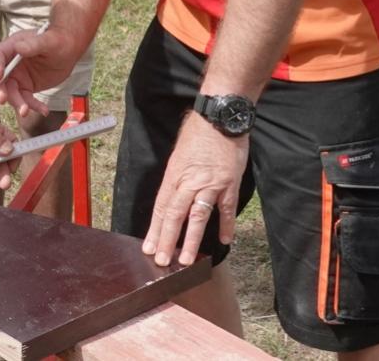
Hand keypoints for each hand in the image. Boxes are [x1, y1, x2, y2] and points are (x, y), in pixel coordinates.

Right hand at [0, 27, 79, 118]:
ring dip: (16, 103)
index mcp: (12, 46)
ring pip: (11, 93)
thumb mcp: (47, 41)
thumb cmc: (57, 40)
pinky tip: (43, 110)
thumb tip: (19, 48)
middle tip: (3, 100)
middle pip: (0, 78)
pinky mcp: (27, 87)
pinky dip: (33, 106)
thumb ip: (33, 45)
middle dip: (0, 90)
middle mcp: (11, 63)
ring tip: (25, 111)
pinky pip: (26, 99)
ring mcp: (18, 77)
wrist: (69, 50)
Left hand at [142, 114, 248, 265]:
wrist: (218, 118)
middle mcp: (189, 182)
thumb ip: (176, 180)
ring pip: (198, 216)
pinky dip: (226, 225)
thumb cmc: (197, 135)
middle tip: (162, 260)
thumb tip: (171, 201)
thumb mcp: (178, 157)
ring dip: (192, 240)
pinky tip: (224, 240)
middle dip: (168, 240)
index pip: (161, 207)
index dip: (154, 229)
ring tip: (188, 260)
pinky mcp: (229, 184)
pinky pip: (226, 208)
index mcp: (174, 176)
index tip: (149, 247)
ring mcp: (210, 184)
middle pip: (175, 215)